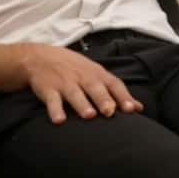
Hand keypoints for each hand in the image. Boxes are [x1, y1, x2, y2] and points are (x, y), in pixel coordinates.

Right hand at [15, 43, 142, 123]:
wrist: (39, 57)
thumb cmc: (75, 69)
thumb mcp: (96, 74)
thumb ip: (116, 92)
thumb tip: (139, 108)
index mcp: (97, 74)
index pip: (114, 84)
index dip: (123, 96)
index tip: (132, 109)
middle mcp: (83, 77)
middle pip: (95, 88)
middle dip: (104, 99)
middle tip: (110, 112)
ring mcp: (65, 83)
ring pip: (75, 94)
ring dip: (82, 104)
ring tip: (89, 116)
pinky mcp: (48, 89)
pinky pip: (52, 100)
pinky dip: (55, 110)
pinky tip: (59, 120)